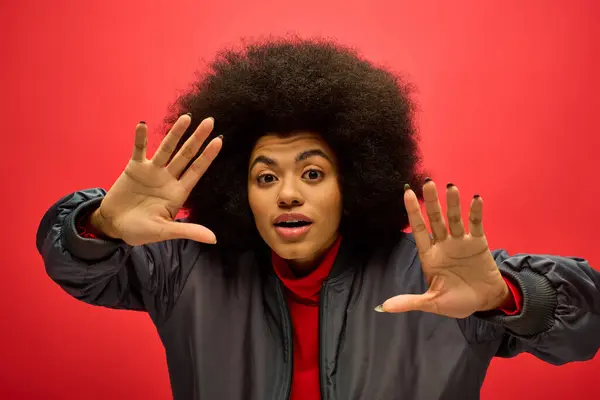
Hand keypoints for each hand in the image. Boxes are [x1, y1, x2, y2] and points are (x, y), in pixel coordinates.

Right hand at [90, 114, 222, 245]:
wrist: (113, 226)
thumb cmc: (140, 231)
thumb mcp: (164, 232)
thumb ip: (187, 230)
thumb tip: (213, 239)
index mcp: (178, 193)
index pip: (197, 171)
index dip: (208, 156)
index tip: (219, 141)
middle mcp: (168, 178)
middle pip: (186, 155)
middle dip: (197, 139)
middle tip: (210, 121)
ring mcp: (152, 171)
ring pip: (166, 148)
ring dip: (175, 133)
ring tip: (186, 117)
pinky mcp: (134, 168)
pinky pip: (138, 150)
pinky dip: (140, 138)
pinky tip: (143, 124)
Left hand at [377, 180, 509, 317]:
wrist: (485, 303)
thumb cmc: (456, 301)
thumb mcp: (431, 303)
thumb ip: (409, 301)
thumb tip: (383, 307)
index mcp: (429, 255)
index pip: (419, 230)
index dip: (413, 212)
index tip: (407, 194)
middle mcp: (443, 244)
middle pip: (435, 219)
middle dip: (431, 202)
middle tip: (427, 182)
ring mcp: (460, 241)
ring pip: (454, 218)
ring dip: (453, 203)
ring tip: (451, 186)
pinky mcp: (478, 242)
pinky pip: (476, 224)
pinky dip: (476, 212)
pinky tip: (475, 199)